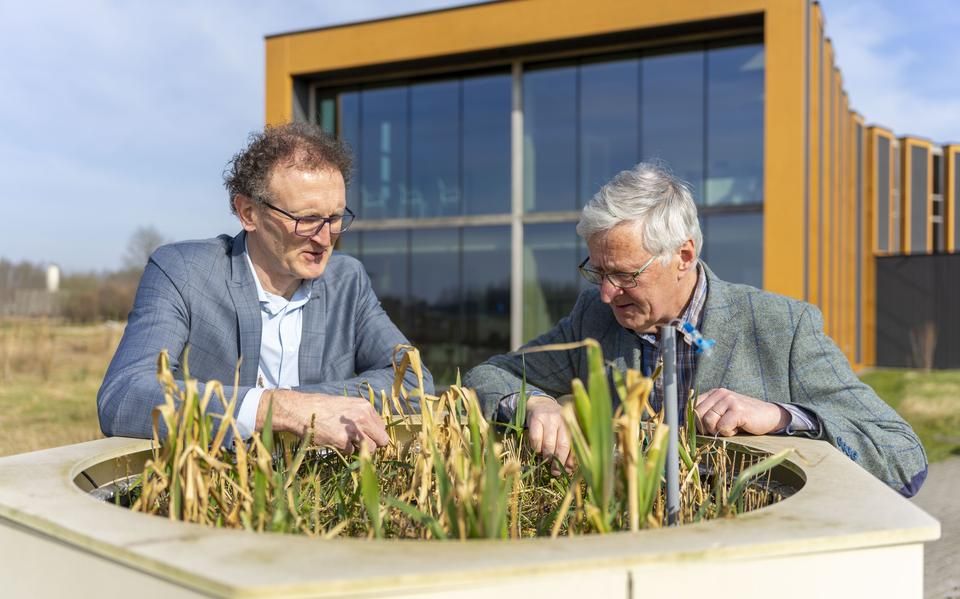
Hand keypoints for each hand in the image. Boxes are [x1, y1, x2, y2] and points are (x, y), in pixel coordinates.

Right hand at [259, 390, 388, 453]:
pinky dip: (344, 450)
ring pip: (371, 449)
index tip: (367, 436)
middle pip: (382, 440)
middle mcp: (363, 417)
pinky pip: (352, 452)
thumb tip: (373, 431)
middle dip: (373, 444)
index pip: (382, 427)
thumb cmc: (323, 407)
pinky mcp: (342, 441)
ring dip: (360, 449)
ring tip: (346, 442)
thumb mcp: (347, 405)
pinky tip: (334, 441)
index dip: (374, 434)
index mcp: (365, 407)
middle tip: (361, 444)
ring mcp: (354, 430)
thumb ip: (361, 416)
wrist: (301, 410)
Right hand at [526, 395, 575, 474]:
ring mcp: (549, 418)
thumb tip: (569, 469)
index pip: (574, 446)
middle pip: (562, 445)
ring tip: (546, 461)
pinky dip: (537, 448)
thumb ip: (569, 448)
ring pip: (549, 444)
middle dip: (558, 462)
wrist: (540, 404)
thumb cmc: (555, 423)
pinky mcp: (536, 418)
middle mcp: (563, 419)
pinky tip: (538, 450)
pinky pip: (536, 439)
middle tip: (555, 472)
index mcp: (573, 424)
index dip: (571, 460)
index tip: (568, 471)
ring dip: (547, 456)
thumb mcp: (564, 431)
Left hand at [694, 388, 789, 436]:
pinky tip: (738, 428)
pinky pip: (722, 427)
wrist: (770, 416)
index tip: (702, 430)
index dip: (693, 422)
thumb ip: (708, 414)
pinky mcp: (738, 410)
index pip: (691, 406)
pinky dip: (728, 433)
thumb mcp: (723, 413)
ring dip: (718, 431)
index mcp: (714, 393)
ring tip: (730, 428)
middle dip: (705, 428)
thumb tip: (687, 427)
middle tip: (719, 430)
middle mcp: (720, 393)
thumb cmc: (744, 418)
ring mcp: (729, 400)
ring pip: (708, 421)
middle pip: (697, 415)